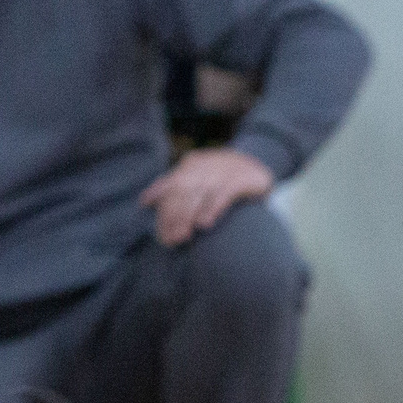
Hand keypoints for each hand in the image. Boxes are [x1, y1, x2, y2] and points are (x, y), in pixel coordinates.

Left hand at [140, 146, 274, 246]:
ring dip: (190, 216)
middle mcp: (204, 165)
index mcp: (189, 164)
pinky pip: (223, 194)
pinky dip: (212, 208)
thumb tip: (145, 200)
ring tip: (183, 237)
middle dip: (175, 217)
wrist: (258, 162)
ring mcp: (223, 170)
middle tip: (172, 240)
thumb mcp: (196, 176)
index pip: (171, 188)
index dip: (165, 212)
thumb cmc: (221, 175)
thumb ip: (172, 185)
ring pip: (200, 194)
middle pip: (183, 191)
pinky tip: (205, 224)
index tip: (162, 236)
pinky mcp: (241, 178)